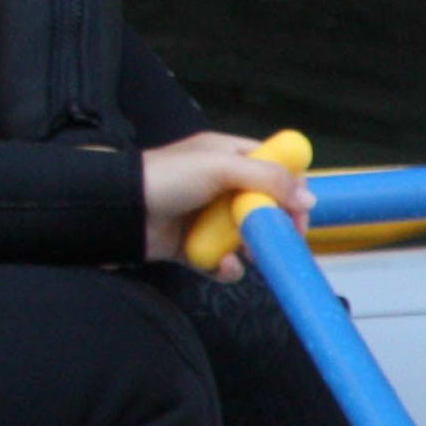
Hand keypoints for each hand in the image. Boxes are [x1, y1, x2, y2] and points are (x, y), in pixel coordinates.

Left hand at [144, 131, 310, 279]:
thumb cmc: (165, 179)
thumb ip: (266, 177)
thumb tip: (307, 197)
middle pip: (264, 206)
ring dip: (253, 249)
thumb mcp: (219, 167)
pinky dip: (226, 268)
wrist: (118, 211)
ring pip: (247, 237)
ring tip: (249, 254)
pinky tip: (224, 266)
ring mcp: (206, 217)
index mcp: (224, 156)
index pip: (270, 166)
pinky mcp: (194, 246)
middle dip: (275, 224)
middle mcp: (218, 186)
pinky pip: (222, 262)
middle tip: (283, 236)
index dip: (290, 186)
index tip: (299, 208)